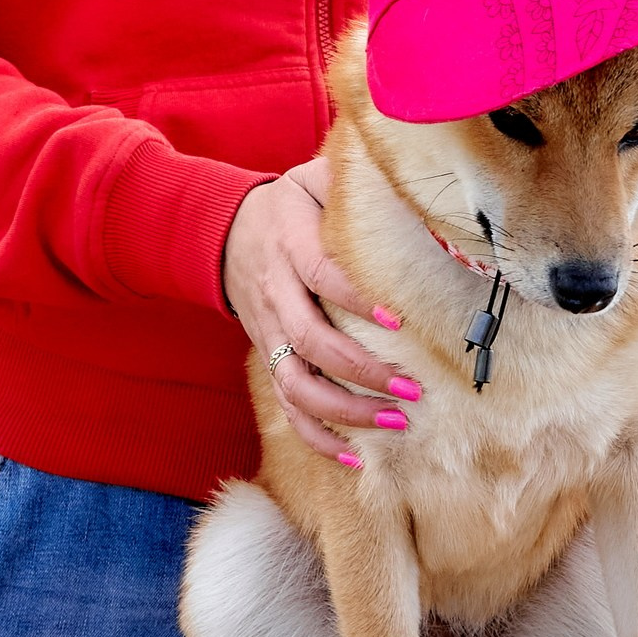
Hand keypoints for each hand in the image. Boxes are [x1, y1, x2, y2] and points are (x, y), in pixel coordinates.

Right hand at [221, 157, 415, 461]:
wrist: (223, 231)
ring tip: (396, 422)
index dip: (358, 301)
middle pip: (313, 342)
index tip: (401, 322)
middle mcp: (276, 293)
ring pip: (297, 384)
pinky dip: (316, 437)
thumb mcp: (313, 178)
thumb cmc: (289, 204)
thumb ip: (352, 181)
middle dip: (363, 372)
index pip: (323, 276)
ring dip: (346, 412)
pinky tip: (353, 458)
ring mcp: (268, 331)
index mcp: (290, 244)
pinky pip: (285, 405)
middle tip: (414, 389)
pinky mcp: (267, 356)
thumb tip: (412, 180)